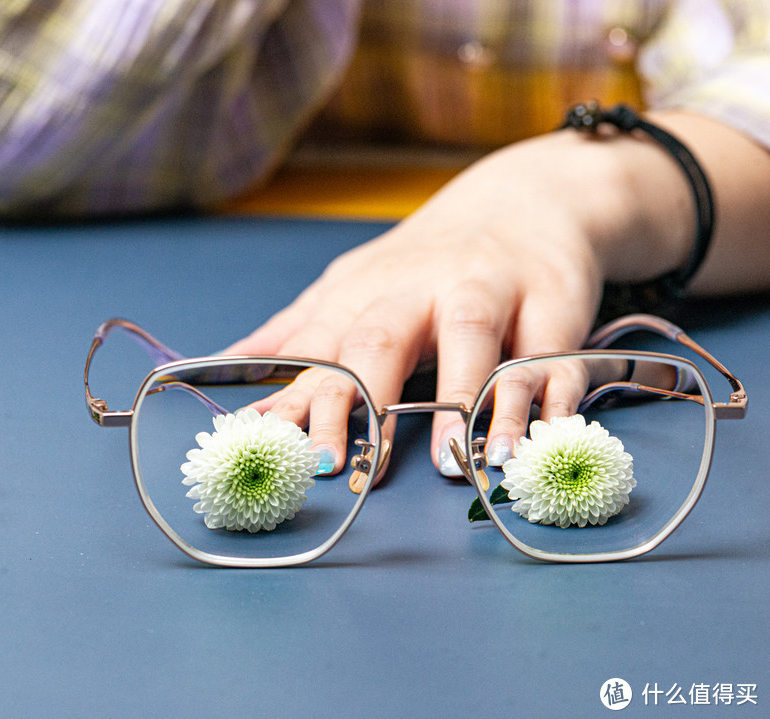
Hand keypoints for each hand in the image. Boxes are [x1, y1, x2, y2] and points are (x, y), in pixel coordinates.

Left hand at [226, 129, 691, 484]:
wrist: (528, 197)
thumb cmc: (427, 260)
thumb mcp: (353, 284)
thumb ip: (296, 330)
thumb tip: (221, 365)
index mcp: (365, 293)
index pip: (320, 348)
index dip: (293, 399)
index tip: (269, 448)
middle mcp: (420, 289)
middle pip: (380, 338)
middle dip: (356, 400)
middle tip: (338, 464)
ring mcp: (489, 291)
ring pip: (469, 339)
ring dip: (458, 400)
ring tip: (451, 462)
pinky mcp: (553, 303)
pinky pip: (551, 353)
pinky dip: (547, 397)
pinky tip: (536, 441)